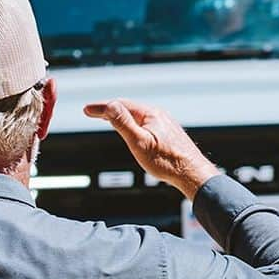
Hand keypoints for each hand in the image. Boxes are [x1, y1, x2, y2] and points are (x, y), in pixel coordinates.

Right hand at [83, 99, 217, 199]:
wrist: (191, 173)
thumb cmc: (167, 162)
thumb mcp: (139, 143)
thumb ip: (123, 123)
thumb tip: (110, 106)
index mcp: (150, 114)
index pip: (120, 105)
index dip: (101, 107)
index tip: (86, 109)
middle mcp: (158, 115)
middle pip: (128, 108)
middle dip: (109, 108)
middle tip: (92, 111)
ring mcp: (164, 124)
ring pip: (137, 115)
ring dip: (120, 115)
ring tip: (107, 117)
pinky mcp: (167, 133)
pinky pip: (145, 122)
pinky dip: (131, 122)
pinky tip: (132, 130)